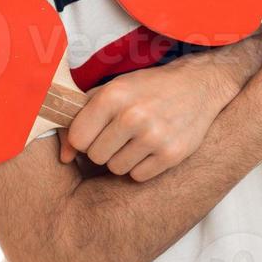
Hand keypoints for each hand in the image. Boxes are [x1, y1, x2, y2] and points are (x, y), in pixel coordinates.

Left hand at [60, 55, 231, 181]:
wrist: (198, 86)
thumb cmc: (148, 88)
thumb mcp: (113, 90)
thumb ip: (81, 117)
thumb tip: (64, 156)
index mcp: (113, 95)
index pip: (78, 138)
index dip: (83, 138)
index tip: (95, 132)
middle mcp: (133, 116)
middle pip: (96, 156)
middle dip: (104, 148)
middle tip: (119, 134)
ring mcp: (154, 136)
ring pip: (116, 169)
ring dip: (122, 158)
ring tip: (136, 139)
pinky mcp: (172, 154)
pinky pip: (138, 176)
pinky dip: (141, 166)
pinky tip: (151, 147)